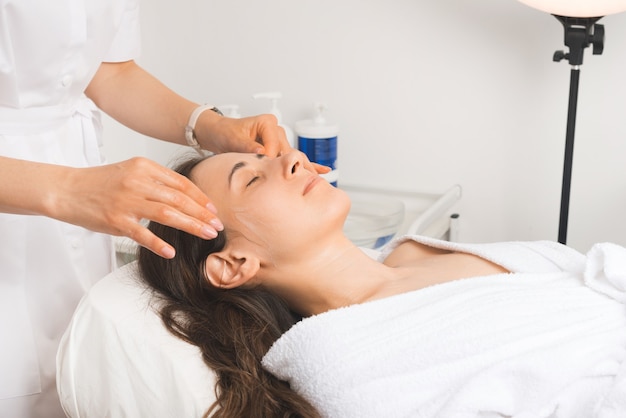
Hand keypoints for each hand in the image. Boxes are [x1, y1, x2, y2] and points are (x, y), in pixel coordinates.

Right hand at [54, 157, 221, 258]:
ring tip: (207, 235)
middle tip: (218, 226)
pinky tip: (171, 252)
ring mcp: (126, 201)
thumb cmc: (100, 183)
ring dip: (191, 226)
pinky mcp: (115, 220)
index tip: (214, 210)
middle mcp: (138, 182)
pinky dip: (158, 244)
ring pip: (167, 214)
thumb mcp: (131, 172)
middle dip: (202, 214)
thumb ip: (156, 181)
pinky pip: (142, 234)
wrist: (66, 189)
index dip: (200, 197)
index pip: (181, 183)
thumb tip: (186, 196)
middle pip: (179, 199)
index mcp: (144, 167)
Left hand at [196, 113, 330, 173]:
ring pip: (293, 157)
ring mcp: (279, 139)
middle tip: (306, 183)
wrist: (219, 133)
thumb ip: (247, 146)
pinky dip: (308, 165)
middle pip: (288, 152)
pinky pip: (295, 157)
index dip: (272, 161)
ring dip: (304, 169)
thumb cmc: (225, 133)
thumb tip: (261, 152)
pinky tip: (324, 170)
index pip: (274, 146)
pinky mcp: (279, 148)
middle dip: (296, 168)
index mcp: (267, 123)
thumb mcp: (233, 140)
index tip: (270, 174)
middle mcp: (276, 129)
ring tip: (317, 182)